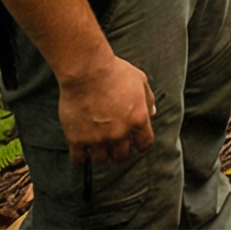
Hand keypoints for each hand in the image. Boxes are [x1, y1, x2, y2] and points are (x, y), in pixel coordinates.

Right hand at [58, 50, 154, 165]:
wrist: (86, 70)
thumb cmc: (114, 71)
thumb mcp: (140, 80)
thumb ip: (148, 99)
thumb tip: (153, 112)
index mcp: (138, 118)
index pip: (144, 143)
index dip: (140, 144)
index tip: (134, 143)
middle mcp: (120, 132)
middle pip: (122, 156)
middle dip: (119, 153)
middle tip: (113, 147)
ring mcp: (98, 137)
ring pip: (101, 160)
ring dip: (101, 156)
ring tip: (97, 149)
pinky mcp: (77, 138)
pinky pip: (79, 159)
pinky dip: (81, 157)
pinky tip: (81, 150)